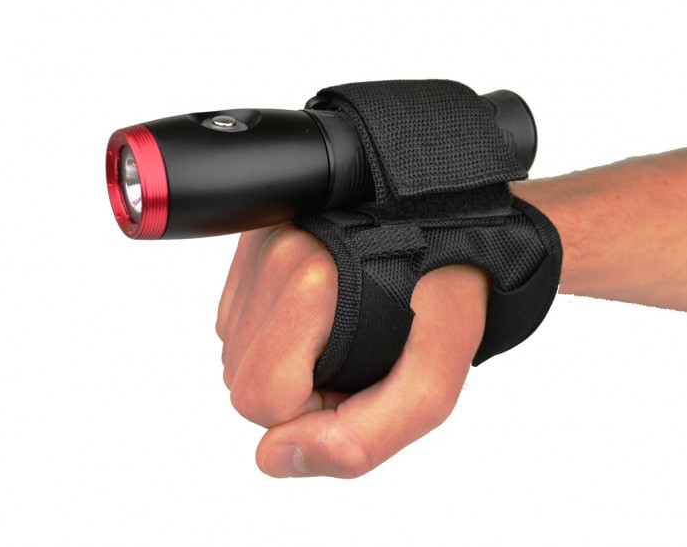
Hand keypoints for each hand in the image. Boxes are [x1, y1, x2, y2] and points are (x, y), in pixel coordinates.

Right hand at [216, 223, 488, 477]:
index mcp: (311, 286)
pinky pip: (238, 316)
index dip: (312, 412)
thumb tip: (273, 457)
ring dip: (283, 359)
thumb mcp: (430, 384)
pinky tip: (321, 312)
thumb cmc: (448, 299)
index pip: (259, 401)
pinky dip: (274, 330)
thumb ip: (362, 439)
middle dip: (296, 387)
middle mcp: (275, 256)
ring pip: (236, 349)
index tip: (358, 383)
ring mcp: (260, 243)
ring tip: (342, 329)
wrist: (450, 229)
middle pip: (242, 378)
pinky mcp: (255, 241)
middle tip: (355, 357)